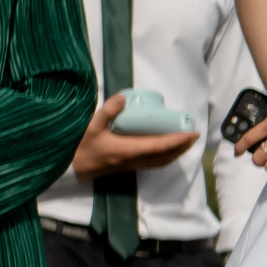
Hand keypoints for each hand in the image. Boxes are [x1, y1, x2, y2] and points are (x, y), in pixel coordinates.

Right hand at [72, 93, 198, 179]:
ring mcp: (133, 165)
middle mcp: (135, 160)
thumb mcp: (92, 126)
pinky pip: (154, 163)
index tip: (192, 134)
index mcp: (129, 150)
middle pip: (166, 156)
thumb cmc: (82, 146)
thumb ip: (107, 111)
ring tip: (186, 143)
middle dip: (182, 147)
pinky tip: (168, 151)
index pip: (160, 146)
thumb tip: (122, 98)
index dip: (178, 140)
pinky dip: (166, 157)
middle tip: (194, 136)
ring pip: (161, 161)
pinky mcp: (130, 166)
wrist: (73, 168)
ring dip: (176, 153)